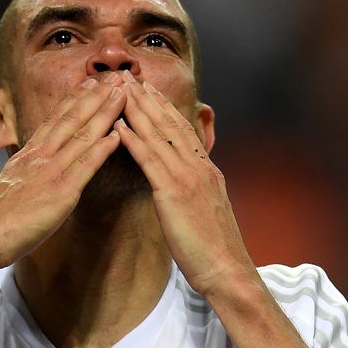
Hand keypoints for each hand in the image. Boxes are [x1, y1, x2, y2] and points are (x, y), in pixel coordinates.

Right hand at [0, 73, 124, 266]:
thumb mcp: (9, 184)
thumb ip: (25, 172)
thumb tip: (32, 170)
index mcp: (27, 154)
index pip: (55, 119)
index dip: (75, 99)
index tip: (90, 83)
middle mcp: (39, 156)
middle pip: (71, 118)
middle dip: (96, 95)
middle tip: (115, 76)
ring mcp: (50, 171)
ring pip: (82, 134)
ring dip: (105, 112)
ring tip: (123, 93)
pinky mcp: (61, 192)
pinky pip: (86, 165)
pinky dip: (103, 147)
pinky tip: (118, 134)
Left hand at [114, 72, 253, 296]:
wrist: (227, 270)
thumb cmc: (215, 250)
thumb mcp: (208, 211)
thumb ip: (197, 191)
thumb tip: (186, 183)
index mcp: (207, 171)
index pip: (183, 130)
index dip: (165, 108)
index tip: (149, 89)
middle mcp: (199, 167)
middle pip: (170, 124)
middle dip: (149, 99)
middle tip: (130, 77)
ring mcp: (188, 178)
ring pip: (159, 136)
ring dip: (138, 110)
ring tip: (120, 90)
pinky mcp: (174, 194)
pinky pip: (150, 161)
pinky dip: (134, 141)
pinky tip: (119, 127)